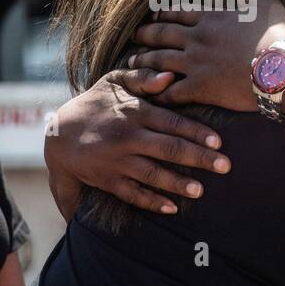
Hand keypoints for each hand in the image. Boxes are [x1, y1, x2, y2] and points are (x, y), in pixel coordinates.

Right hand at [43, 68, 231, 219]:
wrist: (59, 134)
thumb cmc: (95, 102)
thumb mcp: (115, 81)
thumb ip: (143, 77)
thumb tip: (169, 77)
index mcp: (135, 112)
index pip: (172, 122)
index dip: (197, 132)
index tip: (219, 142)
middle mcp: (128, 137)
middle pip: (169, 149)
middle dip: (199, 159)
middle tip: (225, 166)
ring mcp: (118, 161)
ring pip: (153, 174)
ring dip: (178, 183)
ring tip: (201, 190)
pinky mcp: (109, 180)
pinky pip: (133, 194)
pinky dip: (152, 202)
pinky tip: (172, 208)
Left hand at [129, 0, 284, 111]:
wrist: (281, 68)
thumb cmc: (277, 34)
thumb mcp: (263, 3)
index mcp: (211, 16)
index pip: (178, 11)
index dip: (162, 13)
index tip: (151, 15)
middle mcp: (197, 38)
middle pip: (162, 34)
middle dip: (145, 35)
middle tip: (132, 36)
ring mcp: (196, 63)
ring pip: (161, 60)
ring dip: (144, 61)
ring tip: (132, 62)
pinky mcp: (200, 88)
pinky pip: (172, 90)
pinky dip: (158, 91)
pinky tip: (148, 93)